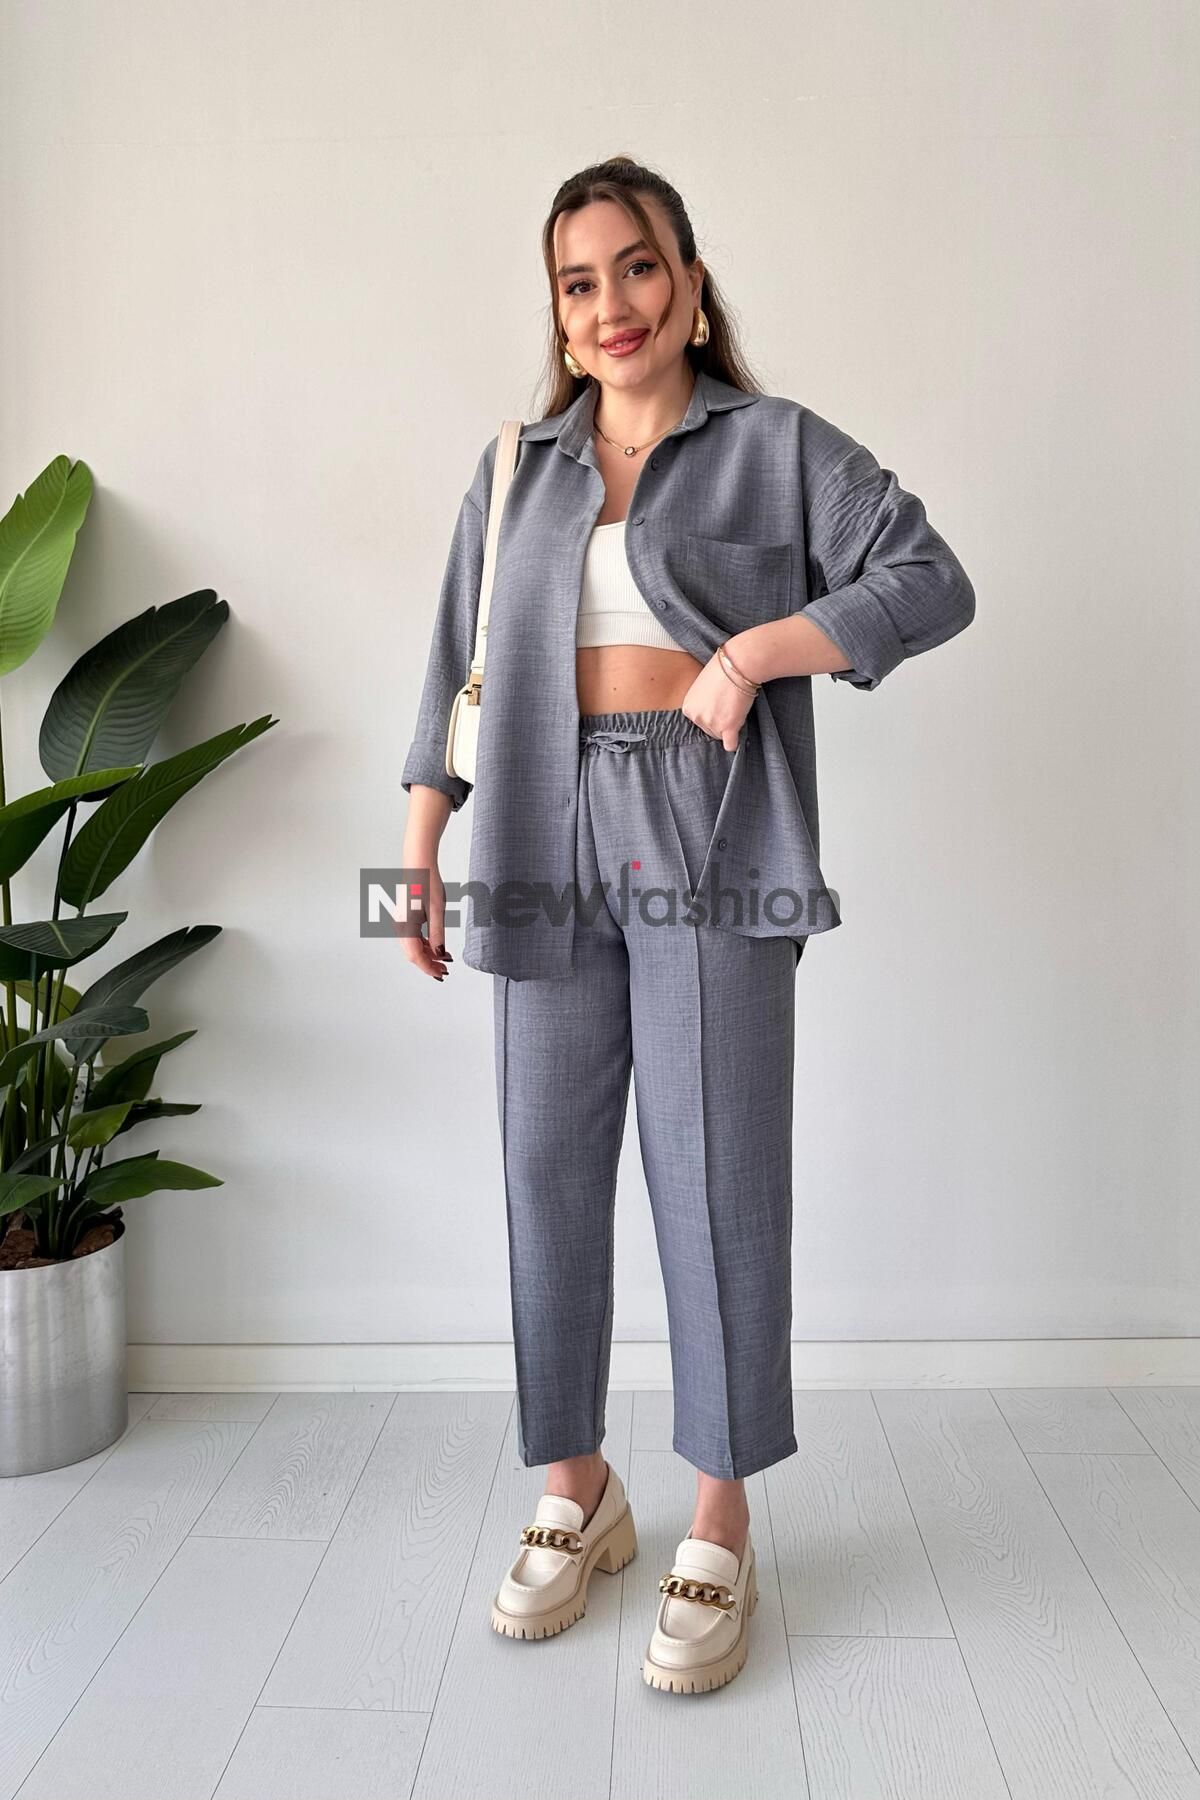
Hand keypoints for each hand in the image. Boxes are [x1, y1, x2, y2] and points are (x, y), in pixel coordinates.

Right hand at [398, 851, 453, 981]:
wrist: (419, 863)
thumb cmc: (427, 882)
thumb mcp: (437, 910)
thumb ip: (437, 934)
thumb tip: (439, 953)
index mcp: (405, 925)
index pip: (415, 956)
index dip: (428, 967)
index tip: (441, 974)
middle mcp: (400, 926)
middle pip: (413, 954)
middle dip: (429, 964)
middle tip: (445, 970)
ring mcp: (401, 922)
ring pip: (413, 947)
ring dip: (428, 955)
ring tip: (445, 959)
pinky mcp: (406, 917)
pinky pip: (414, 937)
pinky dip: (425, 945)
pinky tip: (437, 946)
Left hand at [679, 646, 757, 751]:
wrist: (737, 665)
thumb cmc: (722, 671)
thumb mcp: (701, 686)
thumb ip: (701, 703)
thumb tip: (710, 712)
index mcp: (688, 708)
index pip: (699, 722)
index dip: (712, 714)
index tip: (719, 704)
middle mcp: (696, 717)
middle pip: (709, 731)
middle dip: (720, 722)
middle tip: (729, 705)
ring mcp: (711, 723)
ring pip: (720, 737)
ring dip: (729, 728)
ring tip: (735, 708)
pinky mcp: (727, 728)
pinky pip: (730, 745)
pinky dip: (734, 742)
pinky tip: (737, 734)